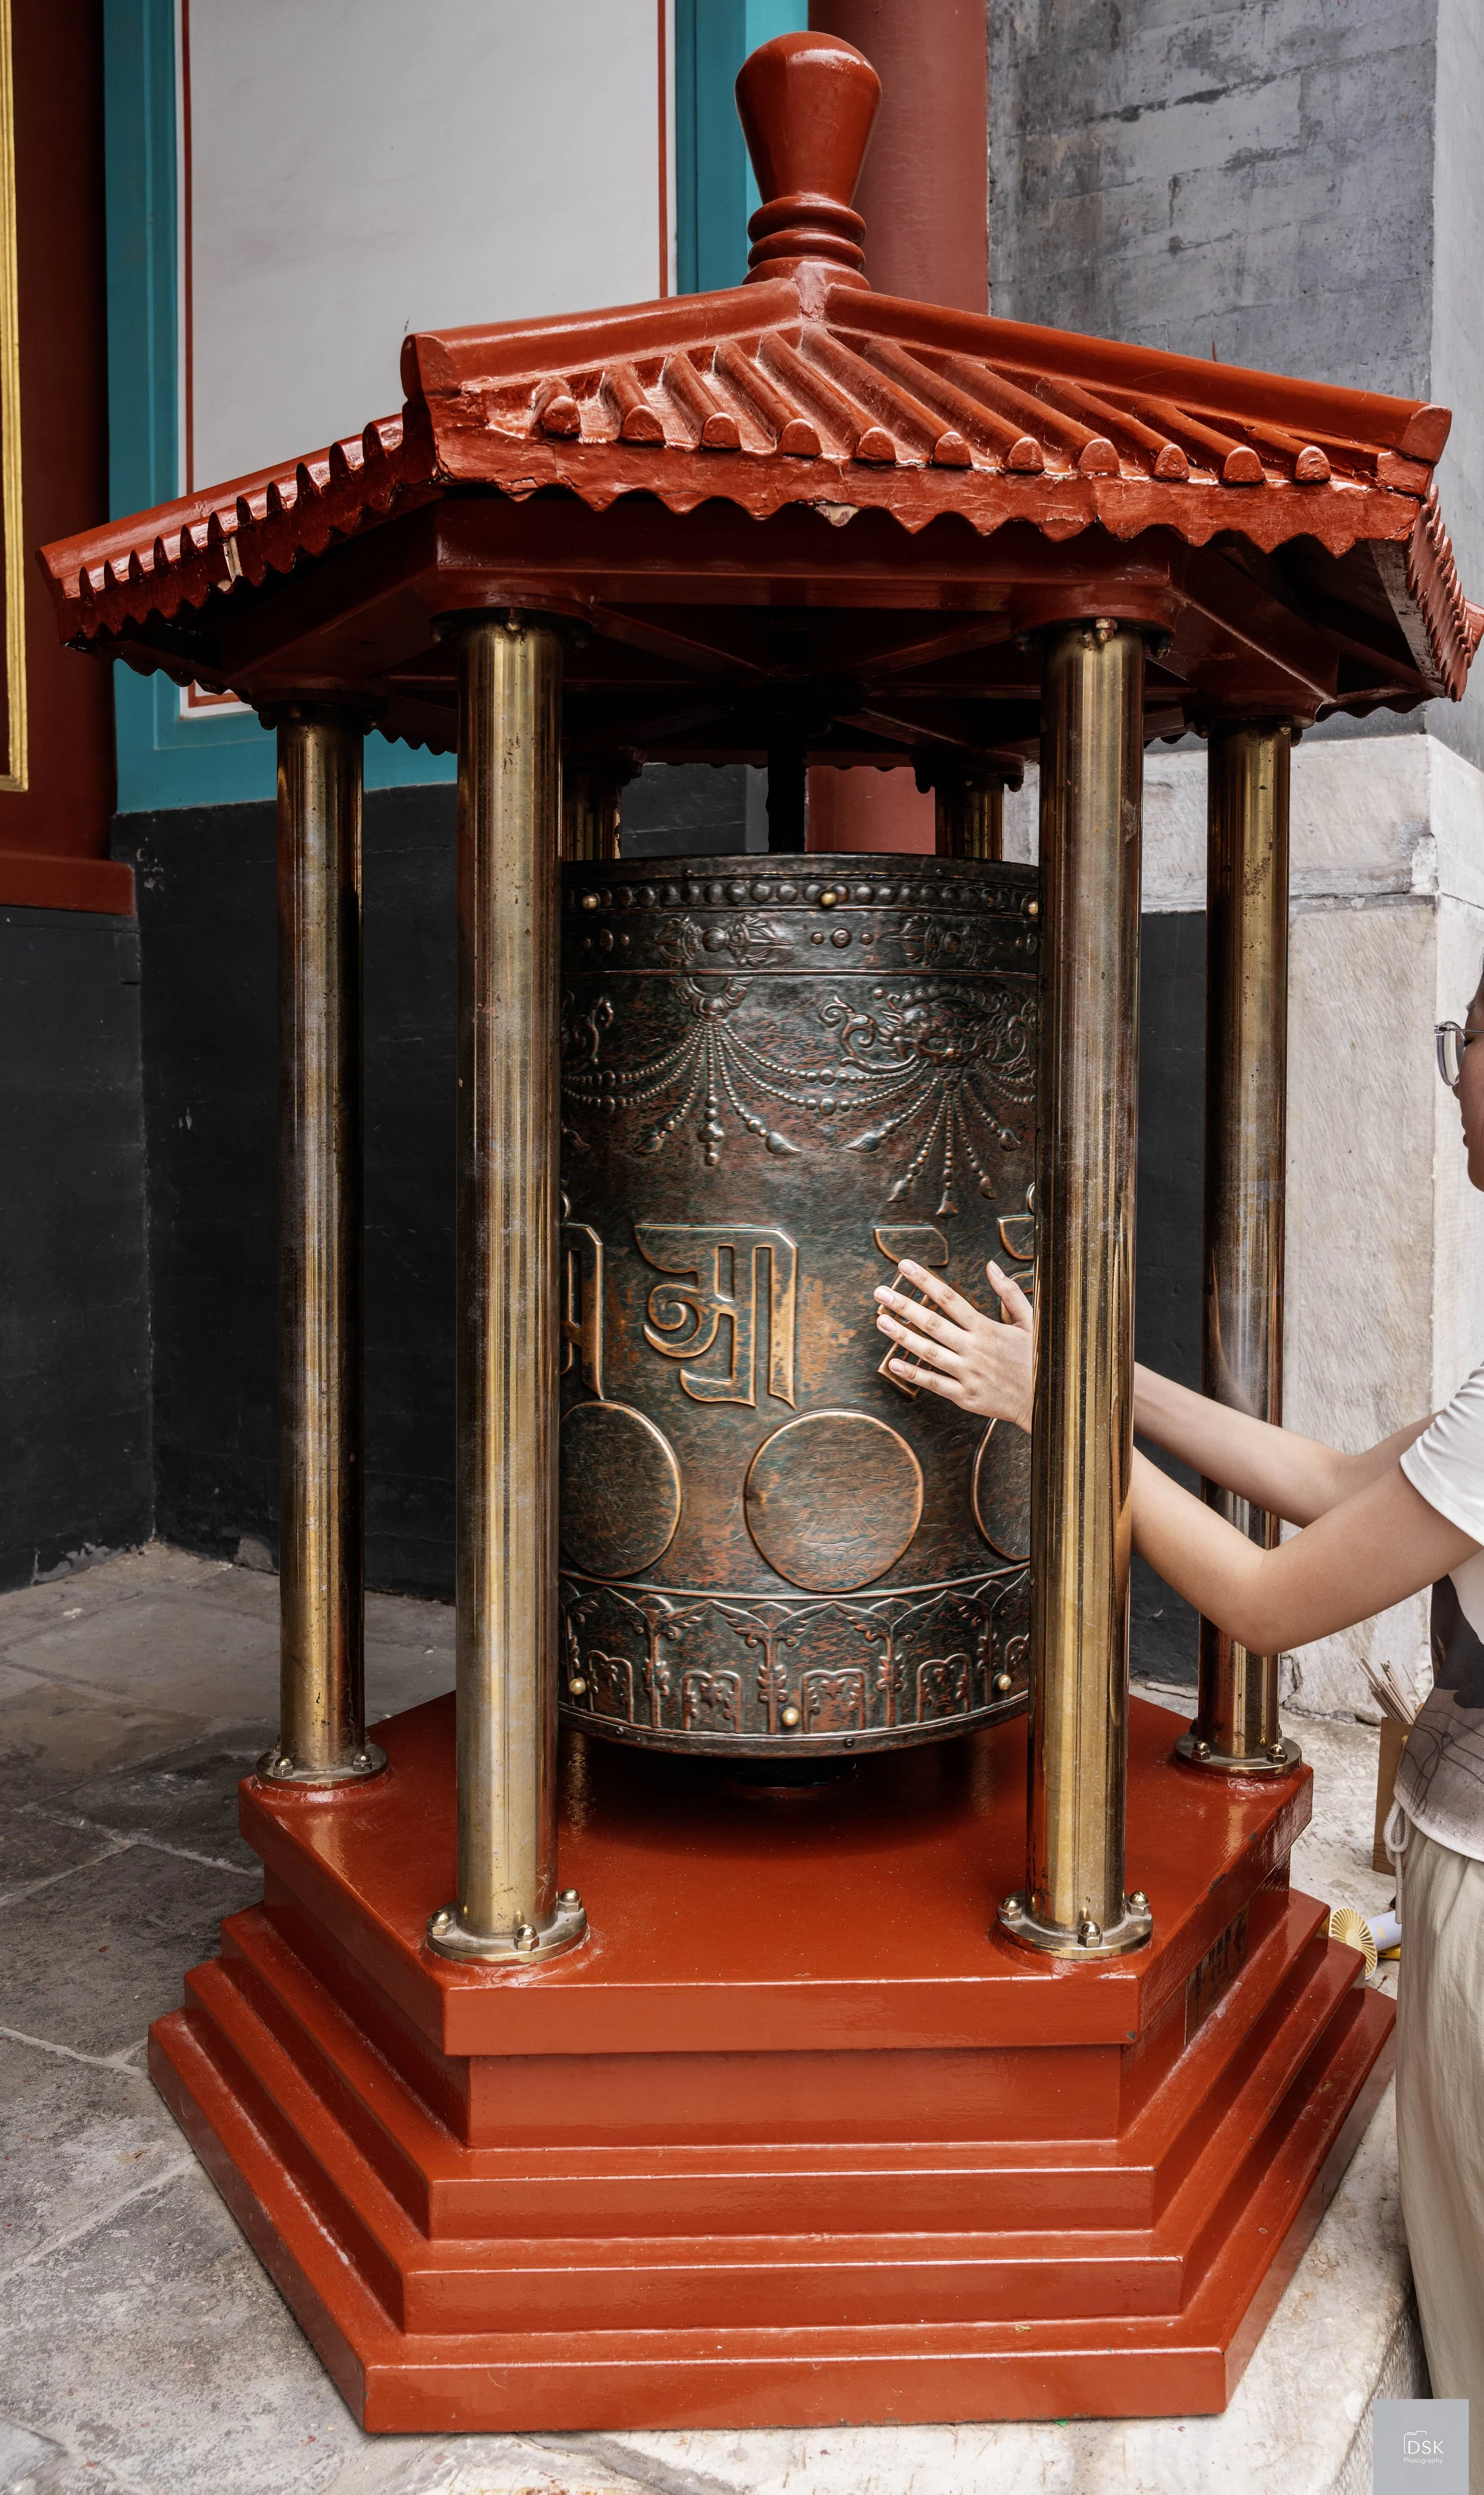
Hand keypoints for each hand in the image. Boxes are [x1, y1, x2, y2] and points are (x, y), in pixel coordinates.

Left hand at [872, 1260, 1033, 1428]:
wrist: (1048, 1401)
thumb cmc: (1036, 1358)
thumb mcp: (1030, 1321)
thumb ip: (1009, 1293)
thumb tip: (991, 1266)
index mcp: (988, 1329)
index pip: (950, 1299)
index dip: (925, 1281)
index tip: (904, 1266)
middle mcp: (975, 1349)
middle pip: (933, 1323)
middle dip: (904, 1305)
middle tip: (880, 1292)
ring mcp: (968, 1374)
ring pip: (929, 1352)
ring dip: (903, 1336)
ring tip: (881, 1320)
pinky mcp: (966, 1396)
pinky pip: (935, 1384)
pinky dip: (913, 1374)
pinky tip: (894, 1364)